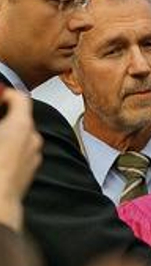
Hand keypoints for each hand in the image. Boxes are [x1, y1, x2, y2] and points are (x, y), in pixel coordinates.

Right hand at [0, 87, 40, 230]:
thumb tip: (0, 116)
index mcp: (22, 126)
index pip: (20, 98)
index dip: (5, 94)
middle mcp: (33, 140)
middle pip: (20, 118)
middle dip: (3, 116)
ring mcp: (33, 157)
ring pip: (20, 136)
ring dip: (6, 134)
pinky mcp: (29, 171)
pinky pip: (20, 152)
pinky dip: (9, 149)